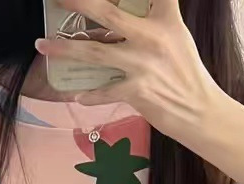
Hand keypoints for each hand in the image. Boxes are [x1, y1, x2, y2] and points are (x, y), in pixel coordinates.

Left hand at [35, 0, 227, 142]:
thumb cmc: (187, 76)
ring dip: (64, 49)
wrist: (200, 112)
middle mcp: (152, 36)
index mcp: (166, 19)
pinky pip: (104, 90)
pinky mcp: (136, 90)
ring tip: (43, 45)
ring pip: (93, 51)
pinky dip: (89, 95)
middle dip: (77, 3)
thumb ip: (152, 23)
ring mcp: (142, 64)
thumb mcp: (176, 38)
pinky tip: (77, 95)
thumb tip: (119, 21)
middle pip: (106, 12)